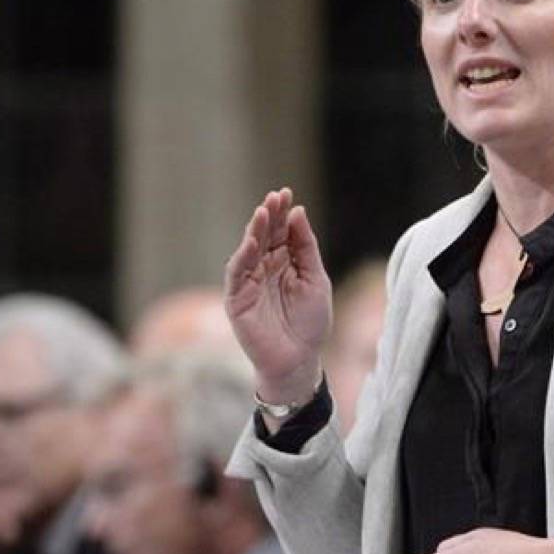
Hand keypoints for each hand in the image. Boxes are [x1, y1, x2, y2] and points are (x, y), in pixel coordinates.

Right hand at [224, 188, 331, 402]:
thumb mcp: (316, 279)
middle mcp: (264, 268)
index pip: (281, 231)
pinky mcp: (237, 300)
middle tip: (275, 196)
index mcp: (284, 262)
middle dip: (269, 215)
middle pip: (264, 235)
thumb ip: (306, 247)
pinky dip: (242, 256)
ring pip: (248, 250)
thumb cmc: (310, 323)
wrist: (300, 360)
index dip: (283, 213)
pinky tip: (251, 241)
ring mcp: (249, 283)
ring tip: (263, 212)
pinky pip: (236, 274)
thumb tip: (298, 212)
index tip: (286, 193)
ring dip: (255, 230)